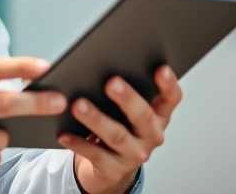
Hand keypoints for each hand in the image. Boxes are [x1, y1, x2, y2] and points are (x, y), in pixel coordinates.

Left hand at [61, 65, 181, 193]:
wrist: (110, 167)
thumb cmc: (118, 127)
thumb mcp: (126, 112)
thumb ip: (124, 93)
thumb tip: (102, 66)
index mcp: (158, 116)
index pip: (170, 99)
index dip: (168, 84)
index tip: (161, 68)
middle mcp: (151, 136)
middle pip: (142, 116)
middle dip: (127, 98)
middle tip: (111, 82)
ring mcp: (134, 154)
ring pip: (117, 136)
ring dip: (97, 119)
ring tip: (79, 105)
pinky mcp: (114, 169)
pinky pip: (96, 155)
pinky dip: (78, 143)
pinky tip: (64, 134)